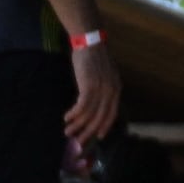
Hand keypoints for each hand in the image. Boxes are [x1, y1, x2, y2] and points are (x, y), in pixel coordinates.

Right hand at [62, 36, 122, 154]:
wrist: (90, 41)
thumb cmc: (94, 58)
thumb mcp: (104, 75)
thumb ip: (103, 89)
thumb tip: (94, 106)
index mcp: (116, 89)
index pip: (112, 114)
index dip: (105, 126)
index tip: (98, 137)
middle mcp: (111, 91)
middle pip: (100, 118)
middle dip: (88, 132)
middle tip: (79, 141)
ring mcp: (101, 89)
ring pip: (89, 115)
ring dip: (77, 125)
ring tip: (67, 131)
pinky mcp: (89, 86)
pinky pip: (82, 107)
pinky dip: (74, 115)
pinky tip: (66, 117)